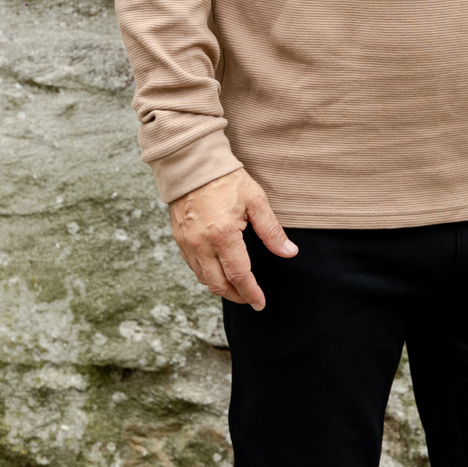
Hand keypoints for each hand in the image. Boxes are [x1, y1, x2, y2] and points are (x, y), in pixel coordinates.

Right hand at [168, 167, 296, 309]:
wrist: (191, 163)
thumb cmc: (226, 178)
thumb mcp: (256, 201)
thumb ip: (271, 231)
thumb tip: (288, 252)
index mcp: (223, 235)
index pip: (239, 275)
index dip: (251, 293)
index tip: (260, 303)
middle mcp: (201, 244)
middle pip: (218, 285)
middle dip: (236, 296)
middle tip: (250, 298)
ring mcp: (187, 242)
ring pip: (203, 278)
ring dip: (220, 287)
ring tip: (236, 287)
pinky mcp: (178, 238)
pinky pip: (192, 266)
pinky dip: (206, 274)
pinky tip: (218, 271)